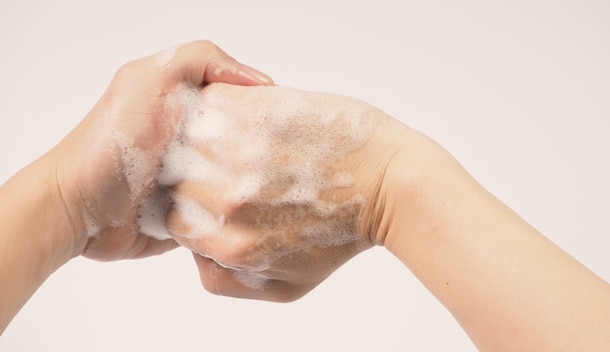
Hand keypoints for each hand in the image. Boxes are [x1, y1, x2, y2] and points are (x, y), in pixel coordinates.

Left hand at [54, 41, 272, 260]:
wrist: (77, 209)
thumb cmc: (108, 144)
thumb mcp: (148, 80)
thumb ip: (199, 59)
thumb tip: (257, 80)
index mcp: (192, 106)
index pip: (245, 100)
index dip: (264, 105)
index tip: (279, 117)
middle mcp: (197, 141)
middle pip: (250, 142)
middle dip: (265, 150)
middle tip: (275, 159)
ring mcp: (196, 179)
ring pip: (243, 180)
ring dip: (252, 187)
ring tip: (266, 191)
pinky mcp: (195, 213)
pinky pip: (229, 213)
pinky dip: (238, 214)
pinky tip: (248, 214)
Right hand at [161, 83, 409, 300]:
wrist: (389, 185)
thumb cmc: (344, 232)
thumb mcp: (285, 285)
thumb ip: (226, 278)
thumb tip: (197, 251)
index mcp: (227, 245)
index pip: (174, 219)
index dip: (194, 202)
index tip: (219, 190)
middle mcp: (226, 201)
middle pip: (176, 177)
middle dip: (196, 168)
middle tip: (231, 160)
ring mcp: (238, 153)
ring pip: (187, 134)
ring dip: (205, 131)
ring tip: (242, 134)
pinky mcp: (258, 113)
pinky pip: (213, 99)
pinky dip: (224, 101)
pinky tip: (253, 112)